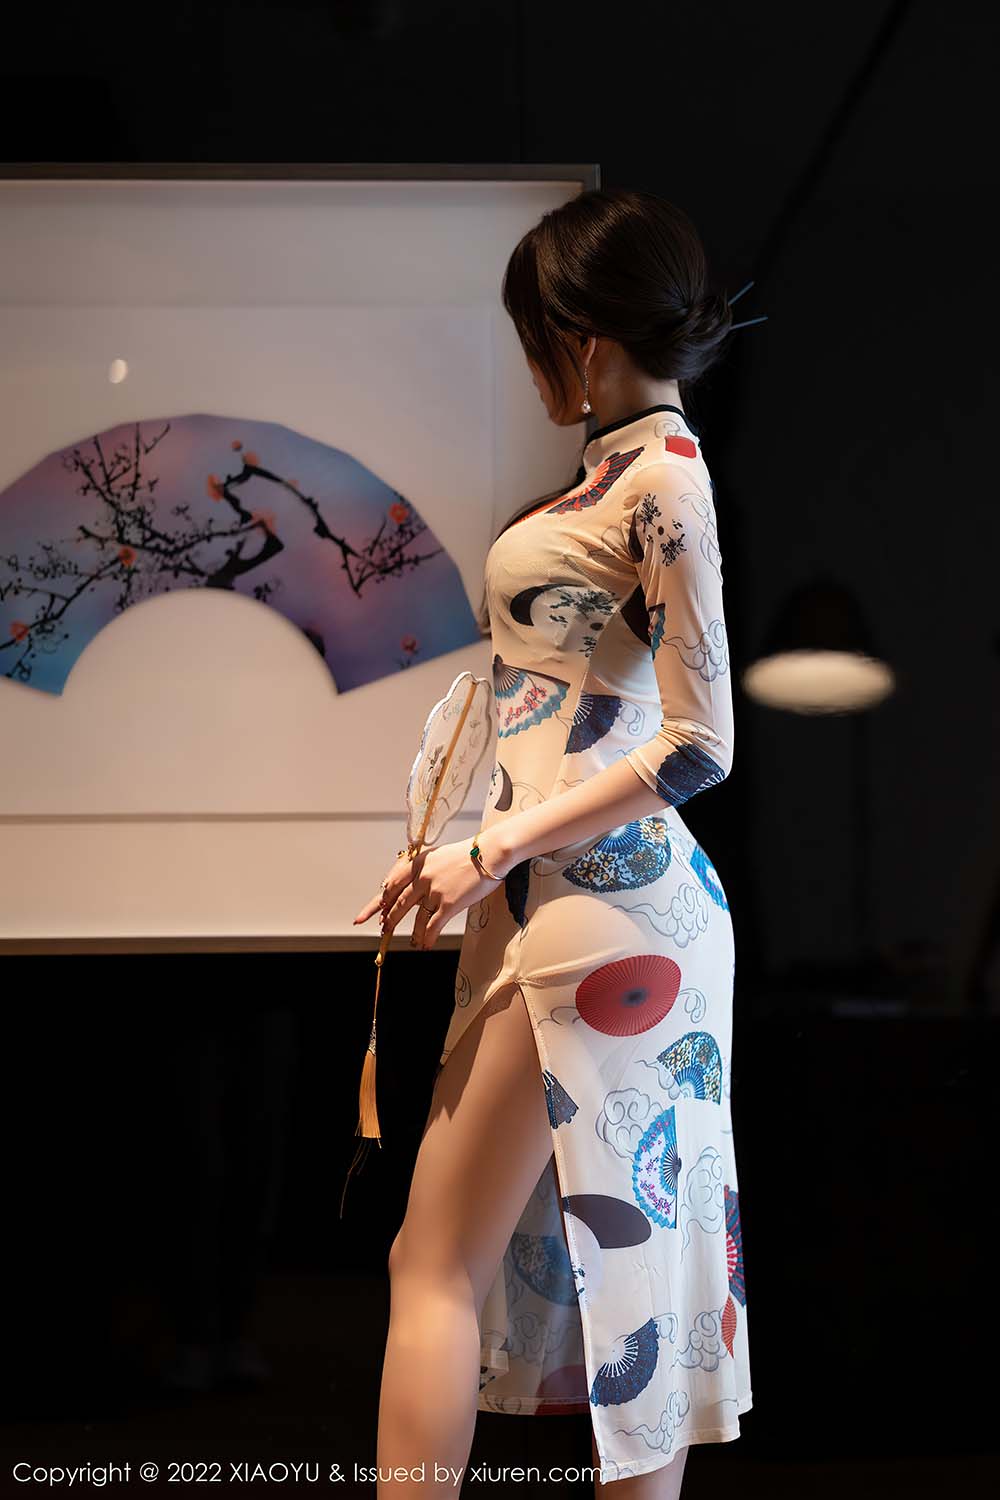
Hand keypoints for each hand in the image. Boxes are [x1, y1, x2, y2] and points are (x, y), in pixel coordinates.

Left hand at [353, 836, 506, 949]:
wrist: (490, 853)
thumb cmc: (468, 855)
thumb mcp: (438, 856)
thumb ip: (423, 870)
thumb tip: (412, 889)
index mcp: (417, 864)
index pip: (391, 885)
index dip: (379, 901)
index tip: (372, 912)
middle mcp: (421, 877)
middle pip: (398, 903)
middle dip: (390, 919)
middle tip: (383, 930)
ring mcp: (434, 891)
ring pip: (415, 918)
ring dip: (411, 933)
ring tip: (412, 942)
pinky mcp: (448, 904)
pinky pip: (432, 926)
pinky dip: (426, 938)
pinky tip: (425, 945)